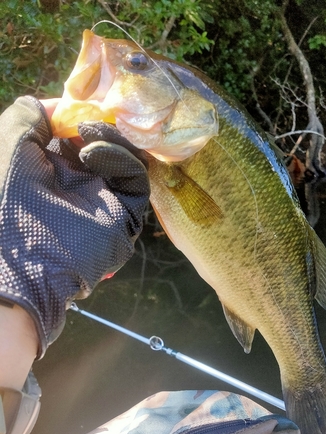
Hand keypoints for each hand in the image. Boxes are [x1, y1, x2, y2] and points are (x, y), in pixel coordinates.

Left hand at [0, 96, 149, 358]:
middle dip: (101, 123)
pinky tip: (93, 153)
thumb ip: (31, 115)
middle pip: (106, 145)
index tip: (77, 101)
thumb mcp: (9, 143)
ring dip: (110, 137)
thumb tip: (58, 107)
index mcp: (50, 171)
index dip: (79, 115)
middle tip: (91, 112)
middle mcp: (80, 184)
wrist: (23, 261)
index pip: (76, 137)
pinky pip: (135, 179)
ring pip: (126, 159)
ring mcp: (104, 200)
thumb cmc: (7, 199)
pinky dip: (120, 158)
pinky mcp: (125, 215)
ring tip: (87, 130)